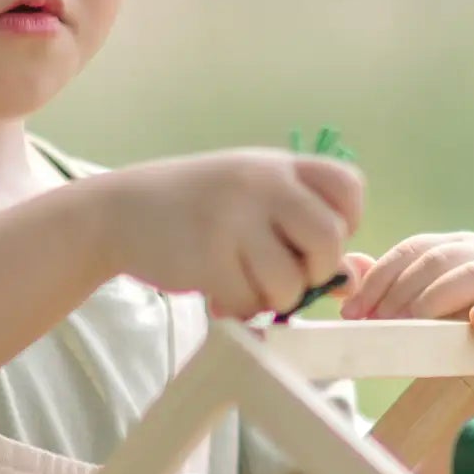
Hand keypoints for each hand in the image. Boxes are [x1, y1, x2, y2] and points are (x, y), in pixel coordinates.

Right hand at [107, 149, 364, 319]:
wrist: (121, 212)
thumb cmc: (200, 210)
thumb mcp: (254, 203)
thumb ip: (303, 232)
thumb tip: (352, 282)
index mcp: (279, 165)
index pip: (347, 187)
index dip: (346, 222)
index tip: (315, 238)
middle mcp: (261, 183)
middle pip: (328, 238)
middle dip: (315, 270)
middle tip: (288, 274)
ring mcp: (232, 219)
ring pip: (290, 282)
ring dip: (275, 298)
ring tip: (249, 286)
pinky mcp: (206, 256)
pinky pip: (248, 301)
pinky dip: (239, 307)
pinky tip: (220, 291)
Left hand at [337, 231, 473, 375]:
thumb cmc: (461, 341)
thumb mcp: (421, 314)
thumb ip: (388, 290)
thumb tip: (348, 271)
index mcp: (458, 248)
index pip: (413, 249)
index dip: (379, 278)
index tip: (352, 312)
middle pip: (438, 260)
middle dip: (401, 291)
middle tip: (377, 324)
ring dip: (435, 299)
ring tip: (412, 326)